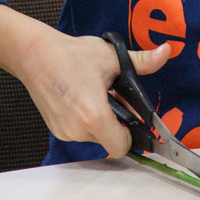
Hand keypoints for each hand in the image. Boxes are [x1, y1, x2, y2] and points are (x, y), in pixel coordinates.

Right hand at [16, 22, 169, 157]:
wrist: (34, 54)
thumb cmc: (70, 54)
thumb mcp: (111, 57)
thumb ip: (142, 61)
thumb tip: (165, 52)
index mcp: (94, 115)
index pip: (121, 146)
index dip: (130, 134)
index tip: (129, 116)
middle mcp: (78, 129)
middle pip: (109, 141)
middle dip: (116, 124)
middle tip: (112, 100)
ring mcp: (64, 131)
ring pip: (94, 137)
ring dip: (99, 122)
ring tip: (95, 96)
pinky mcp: (55, 128)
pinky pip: (79, 132)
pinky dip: (84, 121)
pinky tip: (81, 99)